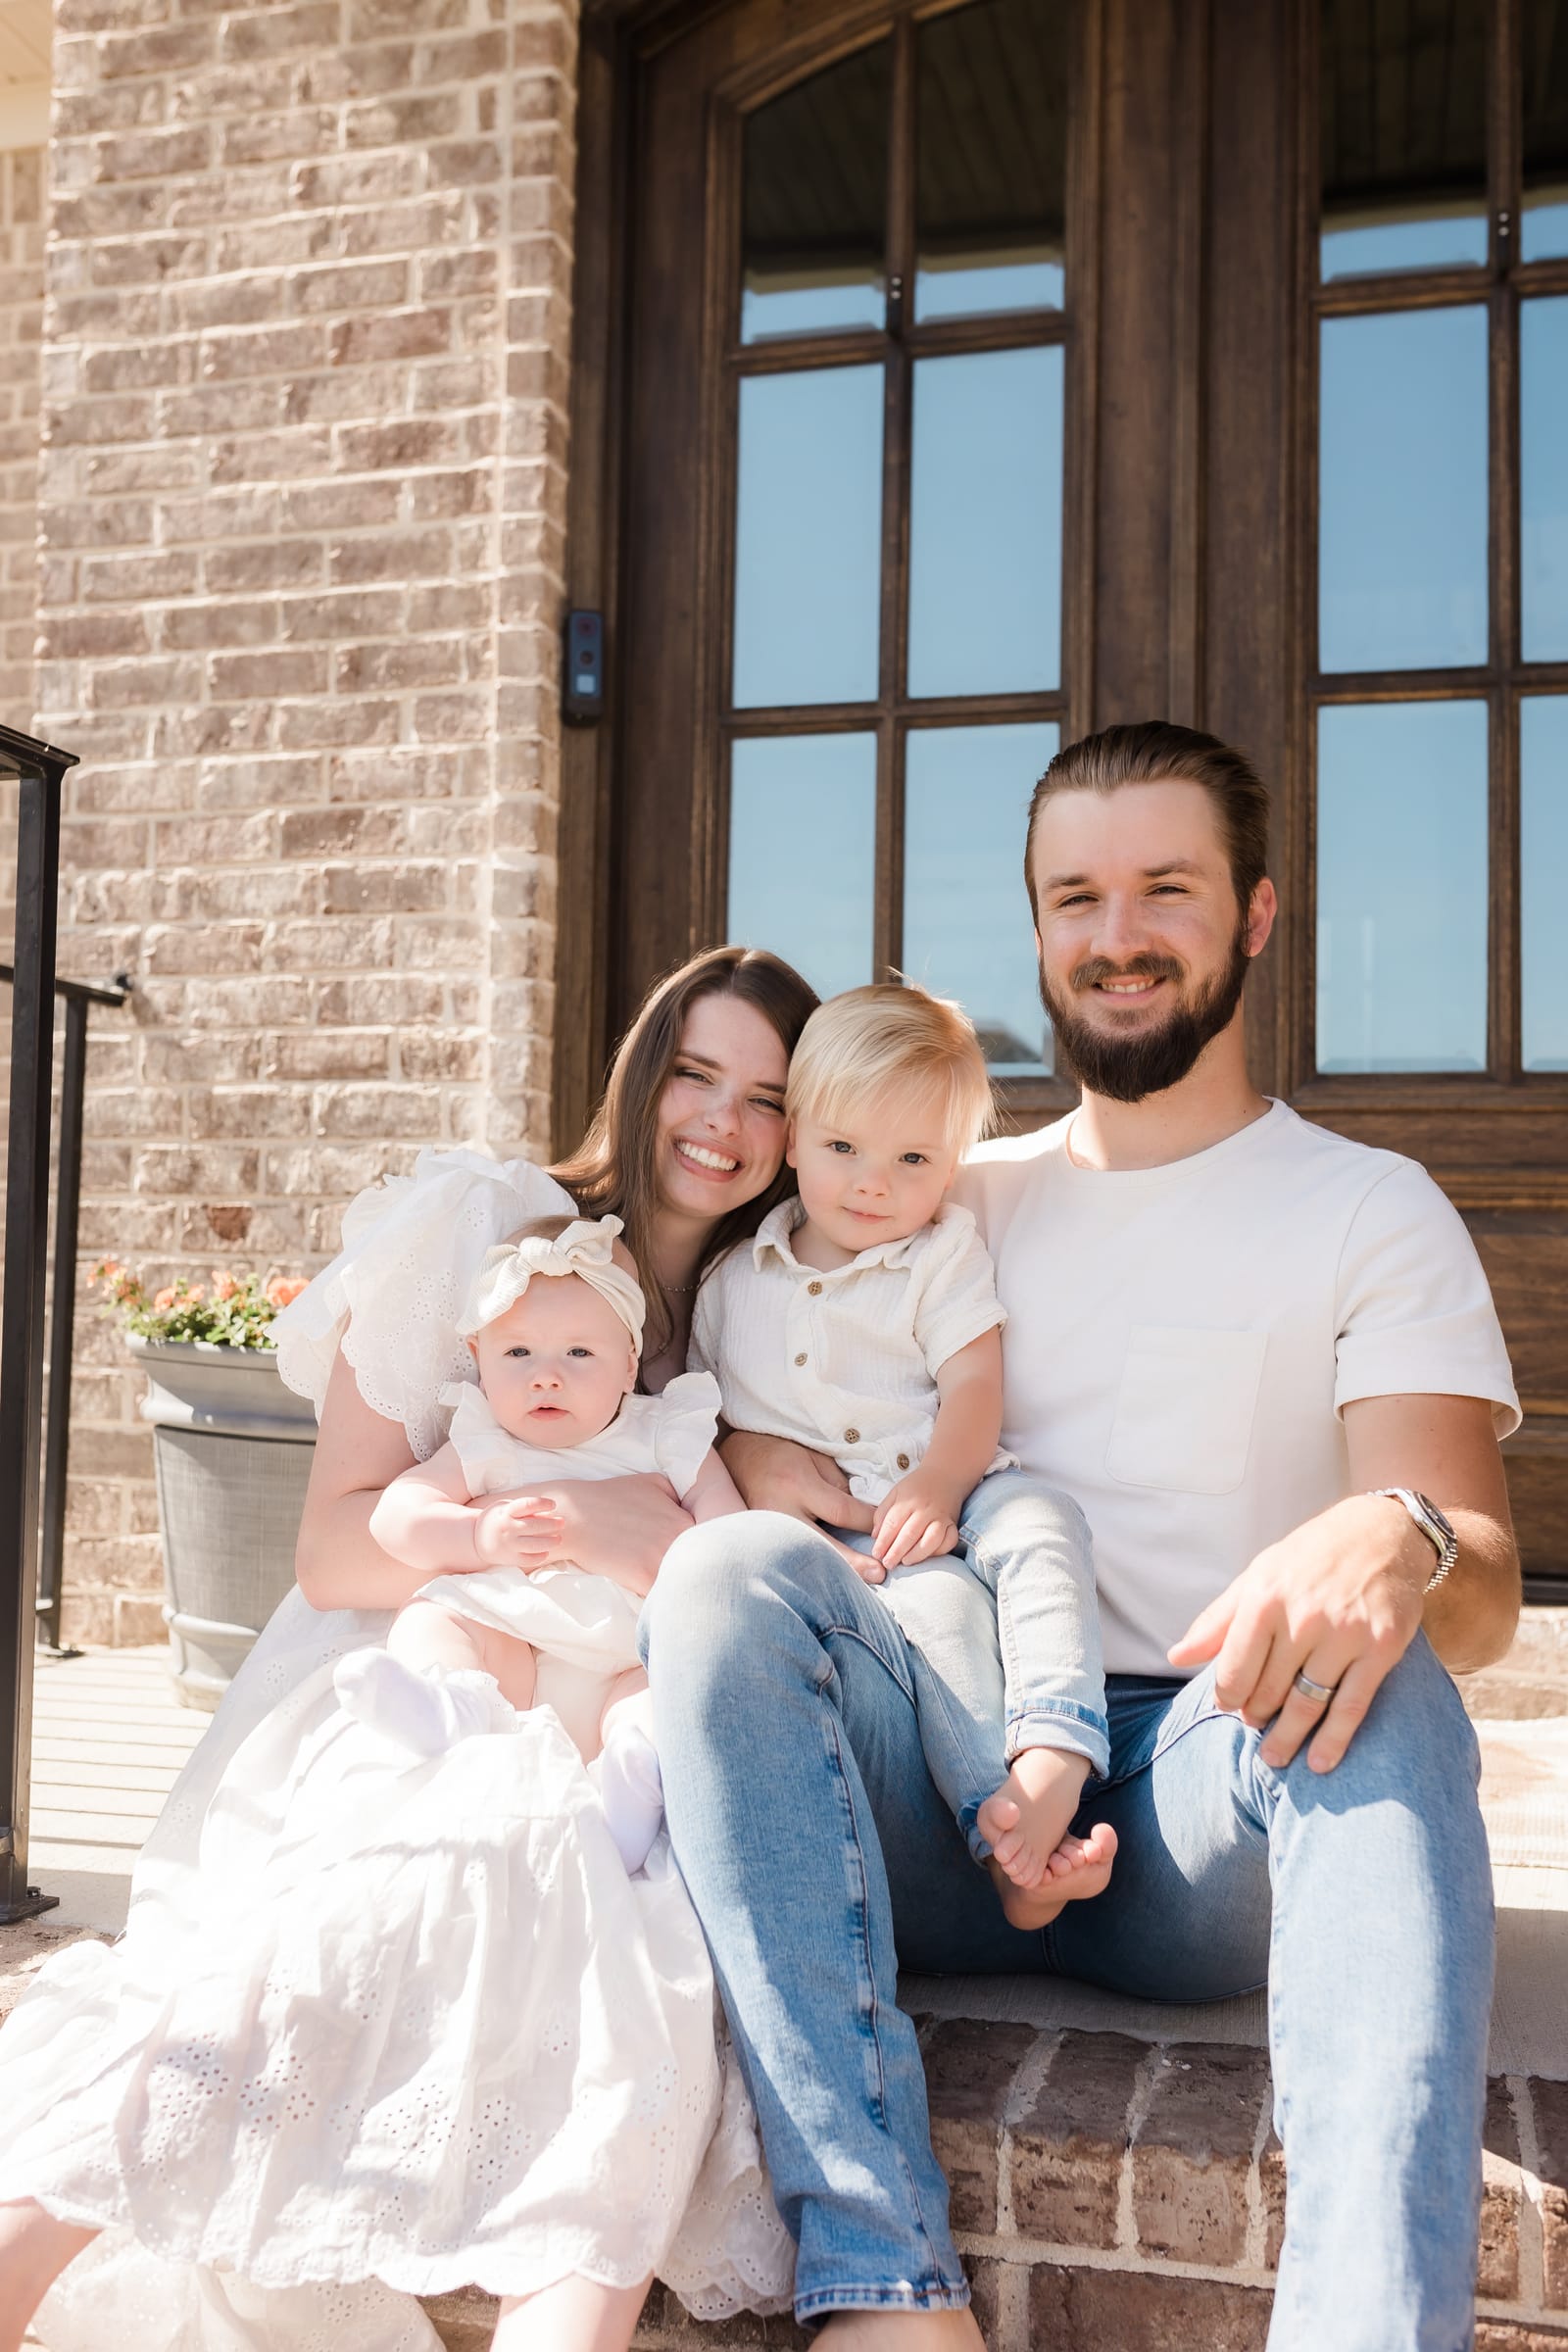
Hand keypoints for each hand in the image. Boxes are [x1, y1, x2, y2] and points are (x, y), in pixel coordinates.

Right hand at [470, 1494, 562, 1568]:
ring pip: (535, 1545)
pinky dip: (540, 1556)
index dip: (543, 1503)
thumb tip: (549, 1513)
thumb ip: (524, 1509)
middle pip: (535, 1526)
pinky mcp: (510, 1558)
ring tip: (559, 1539)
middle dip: (552, 1524)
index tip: (553, 1505)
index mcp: (506, 1512)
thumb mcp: (505, 1507)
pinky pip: (529, 1559)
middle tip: (562, 1522)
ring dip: (551, 1542)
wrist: (476, 1539)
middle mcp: (507, 1528)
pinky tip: (546, 1551)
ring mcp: (508, 1544)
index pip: (527, 1505)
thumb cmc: (498, 1519)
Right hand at [523, 1473, 692, 1599]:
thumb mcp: (654, 1483)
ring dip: (681, 1591)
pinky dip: (662, 1602)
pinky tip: (658, 1604)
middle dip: (695, 1576)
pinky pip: (662, 1596)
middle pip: (699, 1566)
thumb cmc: (611, 1497)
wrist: (575, 1516)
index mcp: (685, 1521)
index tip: (694, 1565)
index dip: (700, 1556)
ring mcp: (662, 1559)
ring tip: (679, 1600)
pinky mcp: (644, 1577)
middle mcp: (679, 1539)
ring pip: (683, 1583)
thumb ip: (680, 1496)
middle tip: (692, 1586)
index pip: (707, 1545)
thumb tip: (693, 1510)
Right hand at [720, 1430, 879, 1579]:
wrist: (738, 1456)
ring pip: (805, 1556)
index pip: (841, 1510)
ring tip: (857, 1583)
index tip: (884, 1530)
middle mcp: (782, 1510)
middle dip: (853, 1562)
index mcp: (798, 1484)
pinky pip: (790, 1555)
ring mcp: (769, 1528)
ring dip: (832, 1570)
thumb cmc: (781, 1453)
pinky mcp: (762, 1538)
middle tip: (879, 1574)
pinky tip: (827, 1576)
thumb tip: (857, 1515)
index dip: (867, 1522)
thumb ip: (837, 1485)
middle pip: (823, 1544)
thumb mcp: (814, 1458)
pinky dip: (810, 1565)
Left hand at [872, 1475, 961, 1569]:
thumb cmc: (916, 1487)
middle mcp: (926, 1509)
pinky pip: (949, 1541)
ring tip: (905, 1562)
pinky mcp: (953, 1524)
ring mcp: (941, 1517)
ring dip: (917, 1554)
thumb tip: (875, 1537)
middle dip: (897, 1551)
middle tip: (887, 1563)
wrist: (945, 1475)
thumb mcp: (895, 1493)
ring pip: (931, 1539)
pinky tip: (927, 1557)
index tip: (876, 1554)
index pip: (893, 1523)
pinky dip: (940, 1551)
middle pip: (910, 1534)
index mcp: (908, 1500)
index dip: (883, 1541)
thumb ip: (883, 1513)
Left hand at [1167, 1494, 1429, 1771]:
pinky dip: (1334, 1741)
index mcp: (1265, 1597)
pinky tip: (1319, 1763)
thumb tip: (1176, 1657)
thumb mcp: (1259, 1575)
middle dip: (1257, 1716)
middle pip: (1269, 1690)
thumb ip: (1218, 1620)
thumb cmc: (1311, 1557)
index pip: (1234, 1668)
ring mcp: (1345, 1634)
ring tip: (1275, 1757)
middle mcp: (1304, 1616)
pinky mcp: (1382, 1648)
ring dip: (1287, 1737)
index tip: (1228, 1707)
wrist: (1383, 1533)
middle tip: (1254, 1728)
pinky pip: (1352, 1706)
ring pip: (1307, 1703)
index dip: (1227, 1696)